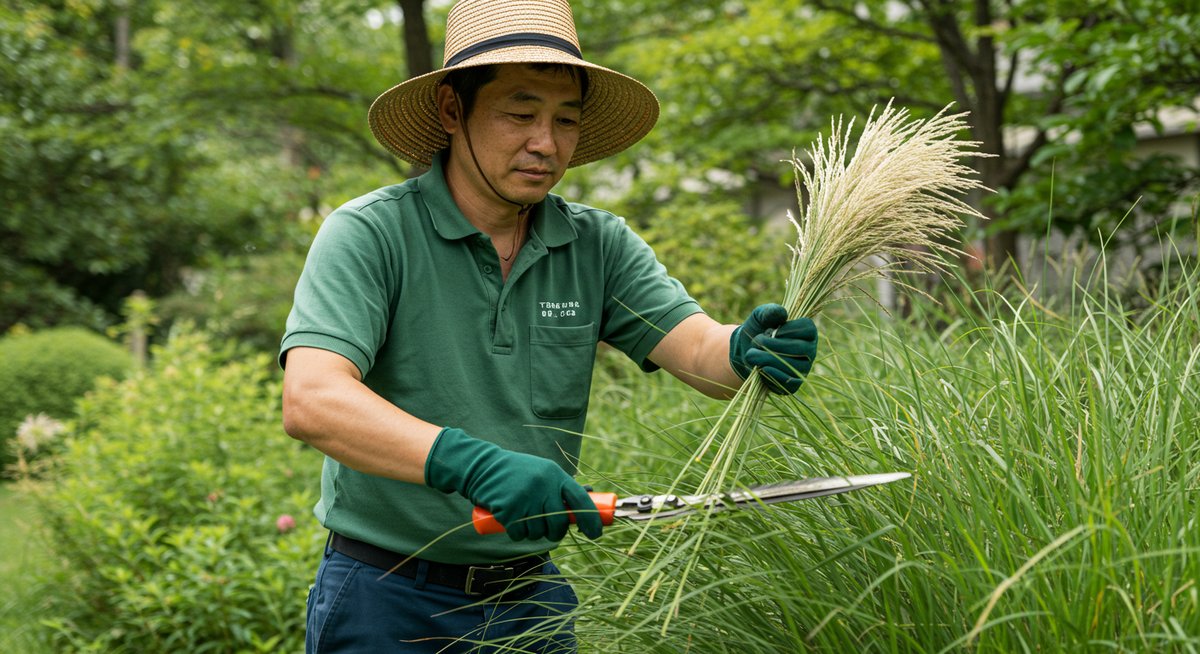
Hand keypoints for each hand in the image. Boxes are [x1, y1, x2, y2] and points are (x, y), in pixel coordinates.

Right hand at [424, 427, 602, 541]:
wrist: (482, 467)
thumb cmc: (517, 472)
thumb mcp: (542, 472)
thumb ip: (562, 486)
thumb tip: (589, 497)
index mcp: (555, 474)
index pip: (580, 499)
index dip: (591, 519)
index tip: (596, 534)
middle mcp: (543, 485)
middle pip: (559, 523)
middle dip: (556, 532)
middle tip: (549, 529)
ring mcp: (525, 497)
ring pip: (539, 532)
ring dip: (533, 533)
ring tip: (524, 518)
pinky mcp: (508, 509)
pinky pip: (520, 534)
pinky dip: (517, 533)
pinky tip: (511, 521)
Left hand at [729, 303, 817, 393]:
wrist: (745, 352)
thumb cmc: (758, 330)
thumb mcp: (760, 316)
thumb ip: (770, 311)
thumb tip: (782, 313)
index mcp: (807, 332)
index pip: (808, 329)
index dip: (788, 330)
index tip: (772, 330)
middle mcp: (810, 351)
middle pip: (800, 349)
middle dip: (774, 345)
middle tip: (756, 341)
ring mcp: (803, 369)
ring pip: (793, 366)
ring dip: (769, 360)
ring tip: (751, 354)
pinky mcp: (793, 385)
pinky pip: (788, 382)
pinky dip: (772, 375)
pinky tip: (760, 368)